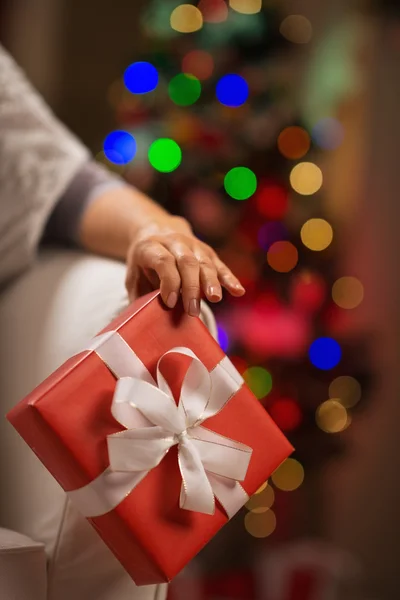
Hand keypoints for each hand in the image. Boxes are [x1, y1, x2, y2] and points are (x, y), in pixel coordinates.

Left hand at [125, 216, 245, 315]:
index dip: (169, 281)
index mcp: (151, 247)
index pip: (164, 261)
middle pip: (187, 262)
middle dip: (191, 287)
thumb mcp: (133, 276)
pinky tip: (238, 291)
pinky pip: (220, 265)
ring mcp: (193, 245)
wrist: (156, 231)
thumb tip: (145, 325)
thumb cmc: (143, 263)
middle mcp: (174, 242)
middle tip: (192, 310)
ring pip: (204, 262)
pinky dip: (229, 278)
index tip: (170, 302)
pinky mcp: (207, 251)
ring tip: (214, 299)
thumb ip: (139, 296)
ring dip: (211, 282)